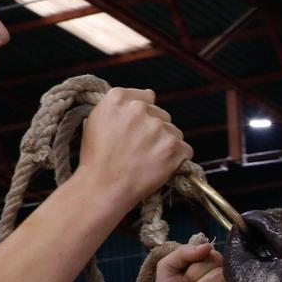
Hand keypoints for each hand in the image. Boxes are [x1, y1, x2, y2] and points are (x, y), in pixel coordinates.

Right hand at [76, 87, 191, 212]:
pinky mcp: (172, 146)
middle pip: (161, 115)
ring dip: (166, 144)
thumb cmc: (97, 158)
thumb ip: (120, 105)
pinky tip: (160, 167)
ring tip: (147, 160)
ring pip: (174, 132)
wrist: (103, 186)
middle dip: (155, 130)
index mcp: (118, 99)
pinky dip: (178, 160)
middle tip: (140, 150)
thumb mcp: (96, 120)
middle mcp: (139, 108)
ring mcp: (157, 127)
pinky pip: (185, 150)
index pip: (146, 97)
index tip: (137, 130)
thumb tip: (149, 94)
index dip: (143, 115)